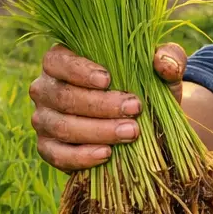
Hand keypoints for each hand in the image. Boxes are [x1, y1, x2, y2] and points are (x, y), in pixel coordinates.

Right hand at [29, 44, 186, 171]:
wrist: (142, 122)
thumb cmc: (144, 86)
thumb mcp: (160, 70)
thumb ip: (169, 57)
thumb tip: (165, 62)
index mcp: (61, 60)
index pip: (57, 61)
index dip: (79, 70)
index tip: (108, 79)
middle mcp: (45, 88)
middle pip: (63, 96)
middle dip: (100, 104)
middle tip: (134, 108)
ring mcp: (44, 119)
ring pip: (62, 126)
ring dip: (97, 130)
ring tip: (131, 132)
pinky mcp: (48, 148)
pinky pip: (57, 155)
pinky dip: (81, 156)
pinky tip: (107, 154)